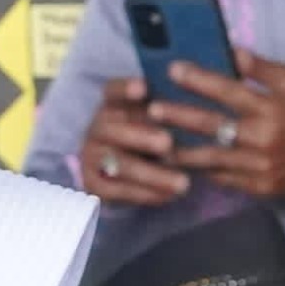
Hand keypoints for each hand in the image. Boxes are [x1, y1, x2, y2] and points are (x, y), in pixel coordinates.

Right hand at [77, 75, 195, 207]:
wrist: (127, 173)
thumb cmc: (150, 137)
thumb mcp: (156, 120)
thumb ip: (165, 113)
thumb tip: (193, 112)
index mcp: (112, 105)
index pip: (112, 91)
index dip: (124, 89)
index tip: (142, 88)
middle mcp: (97, 128)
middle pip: (111, 130)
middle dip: (140, 137)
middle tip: (168, 143)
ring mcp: (91, 156)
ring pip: (118, 165)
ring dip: (150, 174)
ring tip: (182, 183)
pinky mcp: (93, 184)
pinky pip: (117, 191)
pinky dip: (144, 194)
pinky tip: (168, 197)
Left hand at [159, 53, 284, 214]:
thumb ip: (262, 68)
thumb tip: (231, 49)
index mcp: (272, 108)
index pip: (229, 90)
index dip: (199, 79)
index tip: (172, 69)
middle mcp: (263, 138)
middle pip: (213, 126)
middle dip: (179, 116)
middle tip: (152, 109)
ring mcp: (259, 167)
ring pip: (211, 158)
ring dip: (181, 151)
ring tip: (155, 144)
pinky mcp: (258, 187)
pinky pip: (223, 178)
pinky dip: (201, 171)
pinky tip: (180, 164)